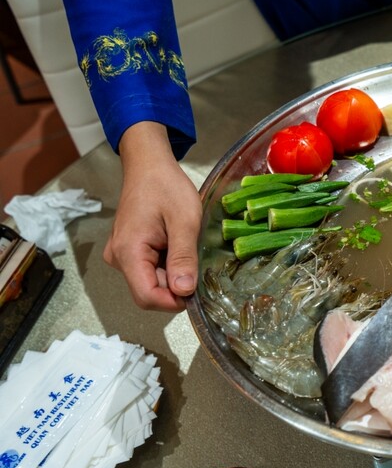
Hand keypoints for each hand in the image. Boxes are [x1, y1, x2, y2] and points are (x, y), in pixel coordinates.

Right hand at [105, 122, 200, 310]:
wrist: (149, 165)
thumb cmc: (167, 187)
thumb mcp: (184, 221)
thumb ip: (183, 257)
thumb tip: (184, 292)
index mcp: (128, 252)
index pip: (147, 297)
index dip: (173, 301)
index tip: (197, 291)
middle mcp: (119, 258)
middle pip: (149, 291)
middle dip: (176, 286)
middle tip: (196, 263)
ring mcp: (122, 255)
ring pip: (151, 281)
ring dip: (173, 274)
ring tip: (186, 248)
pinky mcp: (128, 251)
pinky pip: (149, 269)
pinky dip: (168, 265)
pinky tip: (177, 246)